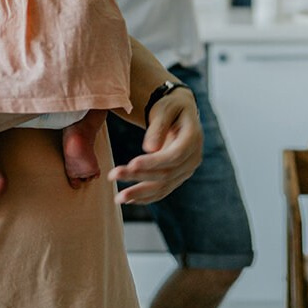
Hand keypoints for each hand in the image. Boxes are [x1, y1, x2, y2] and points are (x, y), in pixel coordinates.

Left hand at [108, 88, 202, 204]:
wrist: (179, 113)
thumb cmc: (170, 107)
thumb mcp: (165, 109)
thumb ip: (158, 126)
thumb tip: (150, 148)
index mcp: (193, 138)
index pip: (174, 156)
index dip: (153, 163)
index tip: (131, 164)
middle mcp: (193, 158)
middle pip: (166, 174)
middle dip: (139, 177)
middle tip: (113, 175)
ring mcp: (186, 170)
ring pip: (163, 186)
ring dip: (140, 193)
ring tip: (118, 197)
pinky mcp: (177, 177)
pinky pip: (162, 190)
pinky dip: (146, 197)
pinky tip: (129, 200)